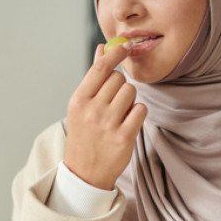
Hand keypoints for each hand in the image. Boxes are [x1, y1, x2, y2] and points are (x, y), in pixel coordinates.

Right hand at [64, 43, 146, 190]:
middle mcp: (92, 111)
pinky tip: (127, 123)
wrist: (84, 173)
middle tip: (113, 103)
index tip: (126, 47)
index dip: (116, 53)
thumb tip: (102, 49)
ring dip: (129, 100)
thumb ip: (93, 78)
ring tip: (118, 115)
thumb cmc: (84, 136)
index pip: (101, 68)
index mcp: (79, 101)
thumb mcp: (81, 107)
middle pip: (119, 79)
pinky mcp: (124, 137)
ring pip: (131, 92)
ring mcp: (108, 125)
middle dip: (120, 86)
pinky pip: (141, 110)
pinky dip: (137, 114)